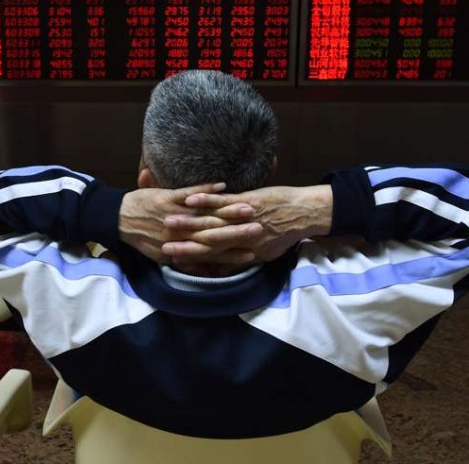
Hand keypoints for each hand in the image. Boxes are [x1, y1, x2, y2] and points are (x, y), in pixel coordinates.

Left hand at [119, 183, 256, 265]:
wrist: (114, 220)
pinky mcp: (165, 199)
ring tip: (250, 209)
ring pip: (205, 215)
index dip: (233, 255)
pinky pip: (188, 193)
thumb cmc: (139, 236)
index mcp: (178, 250)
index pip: (211, 255)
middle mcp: (178, 235)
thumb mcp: (160, 253)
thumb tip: (202, 270)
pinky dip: (205, 191)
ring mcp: (173, 215)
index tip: (253, 254)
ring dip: (229, 211)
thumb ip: (184, 260)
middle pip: (214, 235)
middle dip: (238, 233)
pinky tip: (223, 184)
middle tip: (260, 230)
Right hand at [161, 185, 333, 263]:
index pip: (212, 258)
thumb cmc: (287, 233)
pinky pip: (223, 202)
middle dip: (182, 243)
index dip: (190, 260)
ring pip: (211, 222)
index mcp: (243, 252)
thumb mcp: (268, 253)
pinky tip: (190, 199)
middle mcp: (240, 239)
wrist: (307, 216)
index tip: (170, 261)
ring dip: (188, 221)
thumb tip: (229, 269)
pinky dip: (206, 199)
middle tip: (161, 244)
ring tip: (167, 221)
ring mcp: (242, 220)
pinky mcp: (247, 202)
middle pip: (206, 243)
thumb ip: (245, 260)